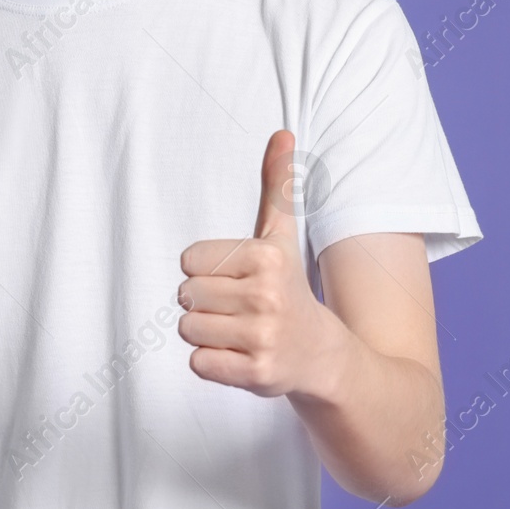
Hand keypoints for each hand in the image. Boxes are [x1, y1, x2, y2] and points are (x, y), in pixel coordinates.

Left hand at [177, 129, 343, 398]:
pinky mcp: (255, 374)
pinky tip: (239, 355)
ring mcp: (262, 338)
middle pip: (185, 295)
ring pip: (188, 329)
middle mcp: (267, 296)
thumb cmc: (290, 289)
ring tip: (237, 330)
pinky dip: (212, 362)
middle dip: (204, 302)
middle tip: (237, 308)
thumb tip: (282, 133)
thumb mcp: (282, 237)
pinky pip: (198, 363)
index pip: (189, 260)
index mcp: (267, 257)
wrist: (324, 356)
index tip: (236, 279)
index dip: (205, 271)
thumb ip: (278, 188)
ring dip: (205, 333)